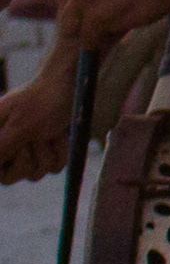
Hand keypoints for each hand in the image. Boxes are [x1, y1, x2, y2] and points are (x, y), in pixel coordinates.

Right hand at [0, 64, 75, 184]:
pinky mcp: (47, 152)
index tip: (22, 147)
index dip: (5, 165)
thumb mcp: (20, 127)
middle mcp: (5, 147)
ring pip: (36, 173)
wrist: (69, 86)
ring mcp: (26, 151)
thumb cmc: (41, 101)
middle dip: (28, 158)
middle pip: (11, 177)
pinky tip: (59, 134)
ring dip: (47, 152)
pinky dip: (61, 151)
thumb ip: (0, 149)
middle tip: (34, 136)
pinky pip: (54, 167)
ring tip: (48, 131)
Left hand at [55, 0, 169, 55]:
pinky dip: (101, 40)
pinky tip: (119, 31)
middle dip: (81, 20)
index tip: (95, 9)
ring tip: (111, 28)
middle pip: (66, 11)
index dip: (79, 5)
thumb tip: (78, 3)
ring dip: (91, 32)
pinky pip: (90, 38)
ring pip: (75, 27)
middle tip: (102, 23)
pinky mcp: (96, 17)